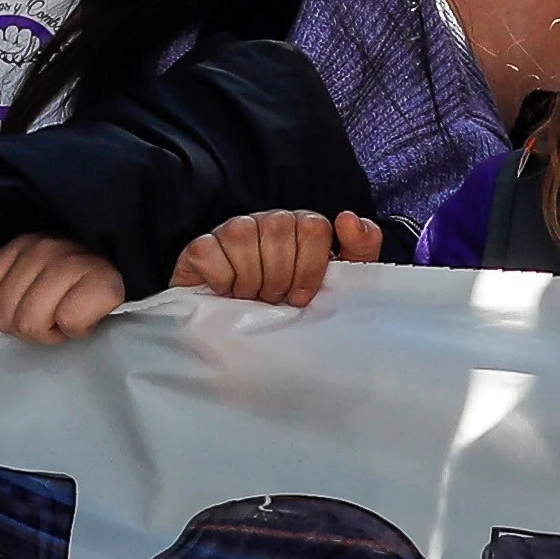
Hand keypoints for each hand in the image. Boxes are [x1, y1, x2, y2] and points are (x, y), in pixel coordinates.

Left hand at [0, 231, 132, 344]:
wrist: (140, 267)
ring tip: (74, 313)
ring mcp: (72, 262)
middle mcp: (42, 248)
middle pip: (5, 318)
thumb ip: (3, 286)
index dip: (0, 314)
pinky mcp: (104, 283)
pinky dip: (81, 328)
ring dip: (55, 330)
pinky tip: (93, 313)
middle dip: (31, 327)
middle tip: (57, 314)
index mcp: (20, 245)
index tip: (28, 308)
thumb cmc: (82, 280)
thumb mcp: (36, 274)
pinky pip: (69, 323)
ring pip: (32, 323)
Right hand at [168, 209, 385, 309]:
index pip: (313, 225)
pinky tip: (226, 293)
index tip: (302, 297)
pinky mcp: (199, 248)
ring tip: (251, 299)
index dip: (310, 266)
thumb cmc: (293, 311)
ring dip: (250, 279)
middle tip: (274, 300)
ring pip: (243, 233)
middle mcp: (266, 223)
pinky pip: (209, 250)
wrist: (243, 340)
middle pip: (278, 226)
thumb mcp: (337, 287)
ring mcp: (231, 231)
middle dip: (280, 276)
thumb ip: (360, 253)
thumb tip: (349, 218)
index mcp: (300, 228)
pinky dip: (221, 279)